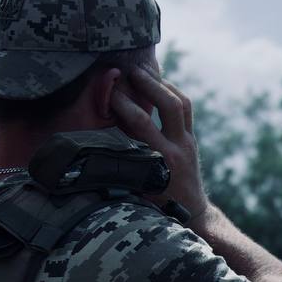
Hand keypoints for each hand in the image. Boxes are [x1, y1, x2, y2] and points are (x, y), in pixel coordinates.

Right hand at [109, 65, 209, 221]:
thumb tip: (89, 146)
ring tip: (143, 69)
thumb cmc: (155, 203)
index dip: (123, 104)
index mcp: (160, 161)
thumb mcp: (134, 187)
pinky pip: (186, 109)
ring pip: (181, 103)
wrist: (192, 212)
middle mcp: (178, 148)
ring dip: (162, 83)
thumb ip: (118, 165)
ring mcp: (188, 142)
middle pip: (169, 106)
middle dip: (149, 85)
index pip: (141, 124)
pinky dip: (172, 91)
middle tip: (128, 70)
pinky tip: (158, 82)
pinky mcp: (191, 139)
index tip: (107, 92)